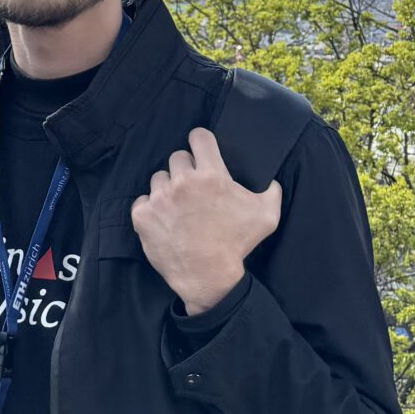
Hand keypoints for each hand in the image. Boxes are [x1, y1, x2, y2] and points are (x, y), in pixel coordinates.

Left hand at [130, 128, 282, 315]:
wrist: (208, 275)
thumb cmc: (238, 244)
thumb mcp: (267, 215)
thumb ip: (272, 190)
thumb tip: (271, 179)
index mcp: (212, 175)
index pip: (199, 137)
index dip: (200, 141)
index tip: (200, 149)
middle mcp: (183, 181)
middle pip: (177, 158)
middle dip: (185, 169)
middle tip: (193, 188)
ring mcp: (160, 198)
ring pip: (159, 178)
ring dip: (168, 188)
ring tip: (179, 207)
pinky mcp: (142, 214)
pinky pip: (143, 200)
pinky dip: (151, 208)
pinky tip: (164, 220)